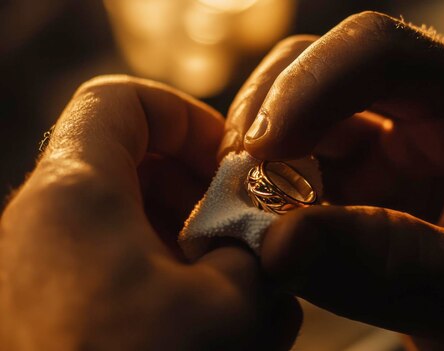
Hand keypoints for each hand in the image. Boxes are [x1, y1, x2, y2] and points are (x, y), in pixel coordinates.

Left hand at [0, 76, 299, 350]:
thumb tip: (266, 244)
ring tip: (230, 293)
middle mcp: (38, 223)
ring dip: (185, 244)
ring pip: (122, 221)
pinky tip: (199, 322)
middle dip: (197, 191)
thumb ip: (258, 256)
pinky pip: (107, 268)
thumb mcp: (230, 311)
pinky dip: (158, 280)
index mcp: (73, 194)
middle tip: (241, 235)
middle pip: (126, 161)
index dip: (187, 119)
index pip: (123, 101)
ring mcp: (34, 271)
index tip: (230, 166)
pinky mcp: (42, 312)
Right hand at [220, 12, 443, 348]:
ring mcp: (391, 138)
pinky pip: (295, 159)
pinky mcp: (361, 176)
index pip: (382, 52)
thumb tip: (274, 244)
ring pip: (299, 108)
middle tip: (234, 181)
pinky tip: (261, 222)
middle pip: (325, 64)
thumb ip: (384, 267)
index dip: (310, 85)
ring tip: (241, 206)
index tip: (260, 151)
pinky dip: (265, 187)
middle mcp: (430, 107)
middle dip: (269, 115)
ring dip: (259, 153)